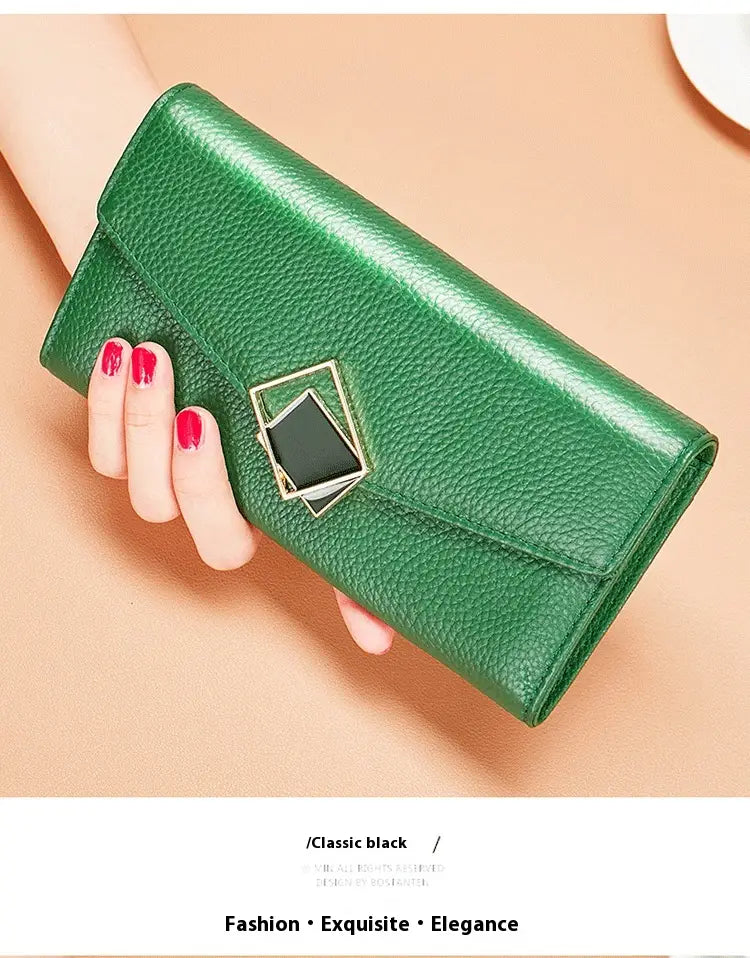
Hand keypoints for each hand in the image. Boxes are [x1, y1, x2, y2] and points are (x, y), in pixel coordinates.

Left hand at [88, 337, 393, 654]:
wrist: (162, 268)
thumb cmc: (237, 314)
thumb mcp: (289, 343)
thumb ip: (331, 378)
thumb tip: (416, 373)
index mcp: (286, 482)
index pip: (331, 556)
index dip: (357, 604)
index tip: (377, 639)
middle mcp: (235, 496)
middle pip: (220, 543)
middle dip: (203, 487)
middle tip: (201, 417)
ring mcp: (175, 478)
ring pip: (152, 501)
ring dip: (148, 433)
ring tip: (152, 359)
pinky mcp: (121, 449)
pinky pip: (104, 460)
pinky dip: (105, 411)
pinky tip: (120, 357)